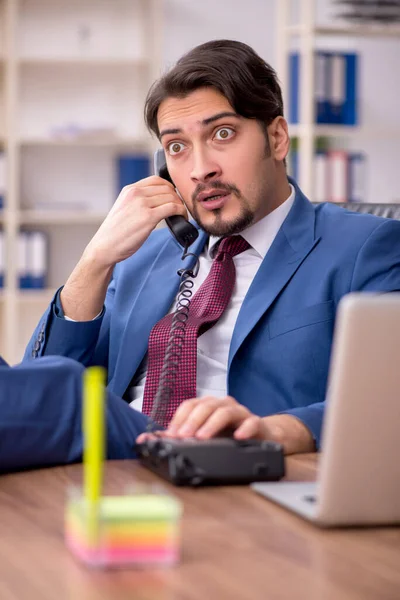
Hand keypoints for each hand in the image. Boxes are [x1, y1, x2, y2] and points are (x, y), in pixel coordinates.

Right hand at [84, 176, 187, 267]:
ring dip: (180, 205)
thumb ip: (138, 201)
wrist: (105, 246)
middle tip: (179, 209)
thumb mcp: (124, 208)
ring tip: (180, 215)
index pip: (156, 180)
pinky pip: (173, 207)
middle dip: (176, 198)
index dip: (169, 188)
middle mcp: (136, 193)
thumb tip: (158, 202)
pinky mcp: (149, 217)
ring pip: (171, 197)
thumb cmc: (115, 233)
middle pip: (166, 188)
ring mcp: (142, 204)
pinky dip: (181, 211)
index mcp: (129, 189)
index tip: (173, 197)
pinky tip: (181, 218)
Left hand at [136, 395, 314, 454]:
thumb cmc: (228, 434)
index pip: (190, 405)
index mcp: (208, 406)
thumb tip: (145, 440)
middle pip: (206, 406)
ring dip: (212, 424)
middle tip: (184, 436)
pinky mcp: (256, 422)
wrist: (260, 435)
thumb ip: (178, 436)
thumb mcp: (203, 435)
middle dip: (193, 421)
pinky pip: (252, 422)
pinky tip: (239, 437)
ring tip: (203, 437)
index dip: (179, 418)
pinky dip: (245, 429)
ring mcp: (240, 412)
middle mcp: (222, 404)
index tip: (171, 434)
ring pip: (225, 411)